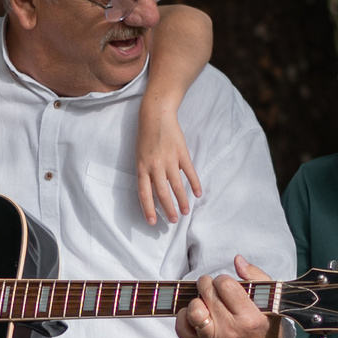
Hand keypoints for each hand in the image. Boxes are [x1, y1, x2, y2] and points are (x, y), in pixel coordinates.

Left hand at [134, 111, 203, 225]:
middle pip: (162, 193)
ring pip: (176, 186)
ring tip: (186, 212)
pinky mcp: (182, 153)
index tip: (153, 222)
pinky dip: (194, 184)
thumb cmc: (145, 137)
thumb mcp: (140, 156)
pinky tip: (198, 194)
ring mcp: (169, 159)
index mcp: (142, 167)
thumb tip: (154, 193)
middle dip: (168, 209)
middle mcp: (155, 166)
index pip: (144, 194)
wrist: (156, 115)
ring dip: (182, 201)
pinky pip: (189, 172)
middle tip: (174, 221)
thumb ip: (146, 174)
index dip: (148, 209)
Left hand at [176, 255, 283, 337]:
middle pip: (208, 293)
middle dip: (208, 285)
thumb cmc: (263, 330)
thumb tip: (237, 259)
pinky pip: (181, 328)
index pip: (226, 285)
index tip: (227, 285)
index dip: (223, 280)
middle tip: (213, 289)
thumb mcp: (271, 304)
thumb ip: (257, 278)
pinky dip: (184, 316)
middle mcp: (230, 331)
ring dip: (196, 300)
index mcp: (250, 318)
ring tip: (205, 302)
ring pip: (193, 310)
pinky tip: (195, 314)